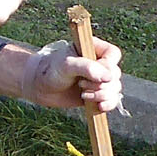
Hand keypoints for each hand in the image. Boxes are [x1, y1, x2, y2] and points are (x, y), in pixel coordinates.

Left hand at [0, 36, 123, 112]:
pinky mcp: (97, 94)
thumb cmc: (51, 70)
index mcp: (93, 48)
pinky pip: (112, 100)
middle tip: (81, 85)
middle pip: (115, 74)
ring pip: (115, 88)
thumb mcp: (66, 65)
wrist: (40, 87)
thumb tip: (108, 77)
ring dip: (102, 95)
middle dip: (101, 84)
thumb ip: (86, 67)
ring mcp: (99, 79)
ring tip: (83, 95)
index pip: (113, 55)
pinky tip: (98, 107)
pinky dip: (108, 104)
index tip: (95, 76)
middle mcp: (99, 62)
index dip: (108, 67)